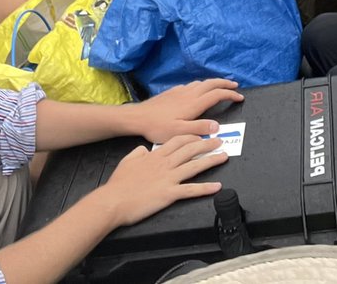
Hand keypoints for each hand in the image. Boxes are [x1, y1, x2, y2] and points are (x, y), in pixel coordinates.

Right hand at [97, 134, 226, 226]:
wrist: (113, 200)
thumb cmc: (119, 183)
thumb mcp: (127, 161)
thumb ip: (138, 153)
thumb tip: (145, 149)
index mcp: (155, 155)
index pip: (177, 141)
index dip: (191, 136)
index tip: (200, 135)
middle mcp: (165, 164)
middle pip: (190, 150)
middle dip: (206, 144)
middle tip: (219, 141)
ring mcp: (168, 178)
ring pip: (194, 166)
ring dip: (211, 160)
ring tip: (223, 156)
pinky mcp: (169, 194)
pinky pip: (191, 190)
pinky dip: (205, 188)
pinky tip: (217, 186)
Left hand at [130, 79, 242, 143]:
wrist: (139, 117)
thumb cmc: (159, 127)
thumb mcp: (180, 132)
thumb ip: (200, 128)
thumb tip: (217, 126)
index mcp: (194, 103)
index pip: (217, 94)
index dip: (230, 94)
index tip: (239, 97)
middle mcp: (189, 93)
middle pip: (211, 83)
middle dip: (225, 83)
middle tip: (235, 85)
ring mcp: (180, 91)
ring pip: (201, 82)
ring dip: (213, 82)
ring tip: (219, 86)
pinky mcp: (172, 91)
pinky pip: (191, 84)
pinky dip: (201, 85)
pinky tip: (197, 90)